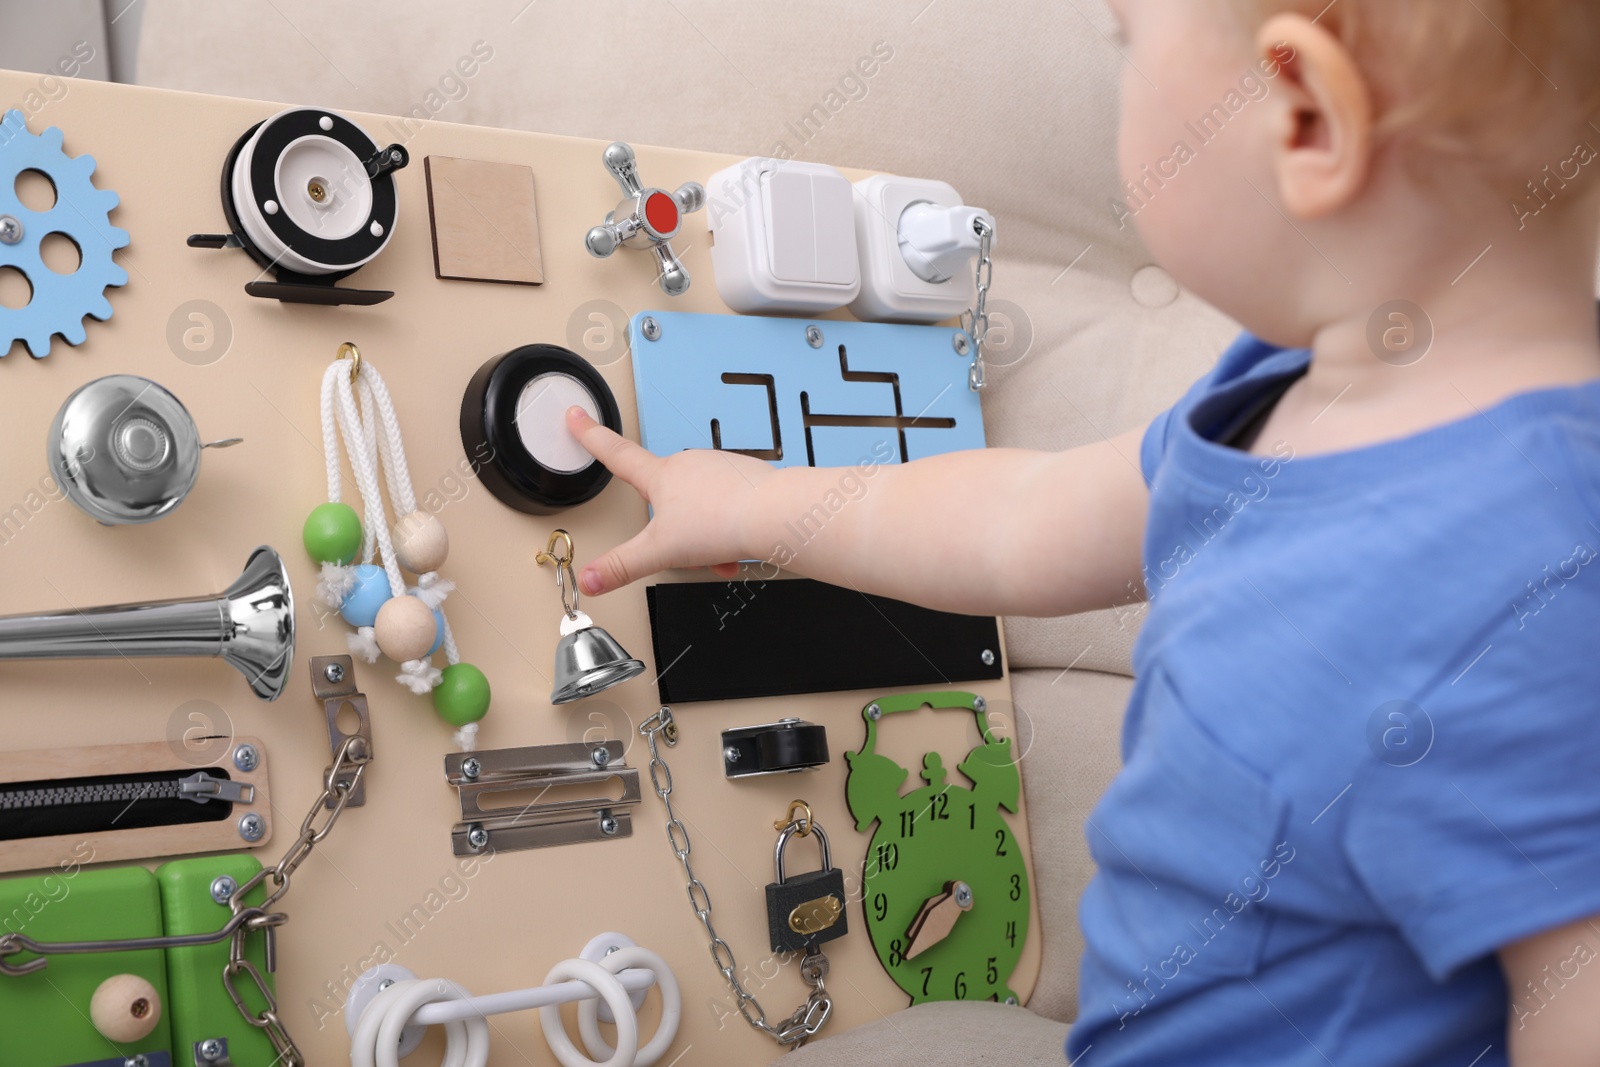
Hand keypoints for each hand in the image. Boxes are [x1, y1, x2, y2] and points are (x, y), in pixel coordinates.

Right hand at [566, 407, 772, 594]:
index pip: (615, 453)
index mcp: (660, 476)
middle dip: (674, 530)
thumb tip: (590, 578)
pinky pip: (726, 508)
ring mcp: (718, 468)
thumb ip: (622, 566)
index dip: (590, 435)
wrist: (774, 515)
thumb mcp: (660, 552)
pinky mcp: (744, 477)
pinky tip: (737, 548)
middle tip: (688, 549)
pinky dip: (727, 532)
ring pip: (699, 509)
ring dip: (704, 536)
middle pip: (665, 500)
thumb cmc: (720, 523)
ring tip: (718, 553)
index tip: (575, 415)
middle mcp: (689, 464)